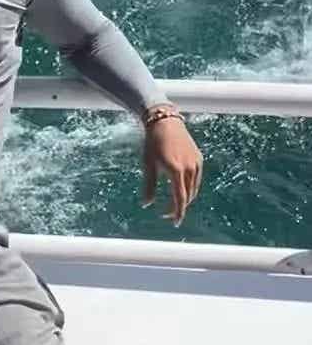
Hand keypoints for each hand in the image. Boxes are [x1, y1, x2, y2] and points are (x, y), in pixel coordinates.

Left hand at [141, 109, 202, 225]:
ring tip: (174, 202)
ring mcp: (196, 163)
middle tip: (167, 213)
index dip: (177, 213)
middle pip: (188, 196)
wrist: (164, 121)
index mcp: (175, 170)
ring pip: (194, 188)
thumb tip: (146, 204)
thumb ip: (149, 186)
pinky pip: (196, 178)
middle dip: (179, 207)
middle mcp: (189, 168)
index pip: (180, 198)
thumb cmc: (153, 143)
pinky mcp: (199, 158)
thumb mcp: (148, 165)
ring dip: (185, 197)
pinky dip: (190, 187)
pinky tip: (181, 188)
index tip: (174, 222)